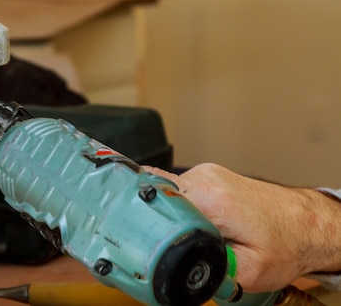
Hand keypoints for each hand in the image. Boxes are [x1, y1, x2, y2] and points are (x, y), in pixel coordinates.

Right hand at [145, 163, 340, 292]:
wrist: (307, 224)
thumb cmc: (286, 243)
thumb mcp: (248, 271)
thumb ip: (211, 269)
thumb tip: (182, 268)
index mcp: (212, 198)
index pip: (155, 195)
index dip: (141, 215)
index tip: (136, 232)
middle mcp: (206, 178)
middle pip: (157, 193)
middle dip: (155, 218)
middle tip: (164, 241)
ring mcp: (207, 173)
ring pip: (168, 191)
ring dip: (170, 213)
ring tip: (188, 233)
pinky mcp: (209, 175)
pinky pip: (181, 189)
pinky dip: (182, 206)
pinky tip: (196, 223)